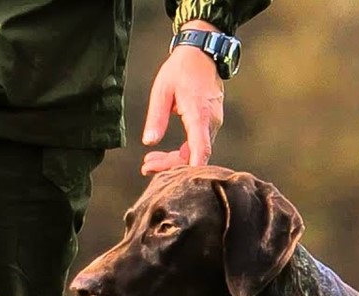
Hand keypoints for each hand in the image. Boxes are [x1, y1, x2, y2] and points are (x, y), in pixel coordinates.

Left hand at [141, 20, 224, 175]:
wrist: (201, 52)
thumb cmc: (181, 68)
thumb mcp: (162, 91)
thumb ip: (156, 117)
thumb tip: (149, 142)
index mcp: (199, 114)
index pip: (200, 150)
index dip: (190, 168)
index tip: (175, 180)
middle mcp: (211, 122)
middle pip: (195, 156)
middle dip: (171, 166)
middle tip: (145, 166)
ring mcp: (213, 122)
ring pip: (196, 152)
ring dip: (174, 160)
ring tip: (150, 160)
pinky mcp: (210, 122)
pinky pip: (198, 144)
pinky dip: (182, 152)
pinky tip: (163, 153)